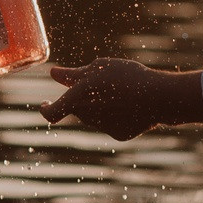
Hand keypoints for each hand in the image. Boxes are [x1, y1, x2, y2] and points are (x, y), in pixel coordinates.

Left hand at [40, 57, 202, 137]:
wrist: (158, 97)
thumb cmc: (126, 77)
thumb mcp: (99, 68)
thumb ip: (73, 74)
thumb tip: (53, 73)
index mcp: (76, 100)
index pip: (52, 113)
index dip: (45, 109)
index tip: (44, 104)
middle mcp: (86, 117)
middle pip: (78, 108)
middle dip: (84, 98)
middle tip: (104, 83)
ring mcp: (102, 128)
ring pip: (95, 116)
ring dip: (102, 104)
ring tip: (124, 90)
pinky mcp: (118, 135)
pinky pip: (113, 123)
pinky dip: (119, 114)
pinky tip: (133, 104)